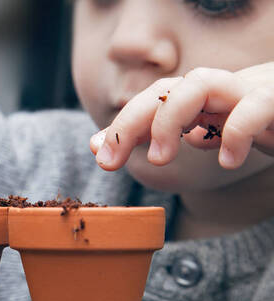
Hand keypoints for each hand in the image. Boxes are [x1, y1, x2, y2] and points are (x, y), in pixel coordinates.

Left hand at [90, 63, 273, 169]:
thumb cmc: (264, 120)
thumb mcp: (217, 131)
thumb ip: (179, 135)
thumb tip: (135, 143)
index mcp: (203, 98)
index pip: (153, 101)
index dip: (122, 125)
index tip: (99, 156)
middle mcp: (221, 89)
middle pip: (166, 90)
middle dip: (132, 122)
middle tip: (109, 160)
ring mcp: (250, 90)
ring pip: (200, 84)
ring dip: (169, 120)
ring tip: (158, 158)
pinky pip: (256, 106)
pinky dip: (235, 131)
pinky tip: (225, 160)